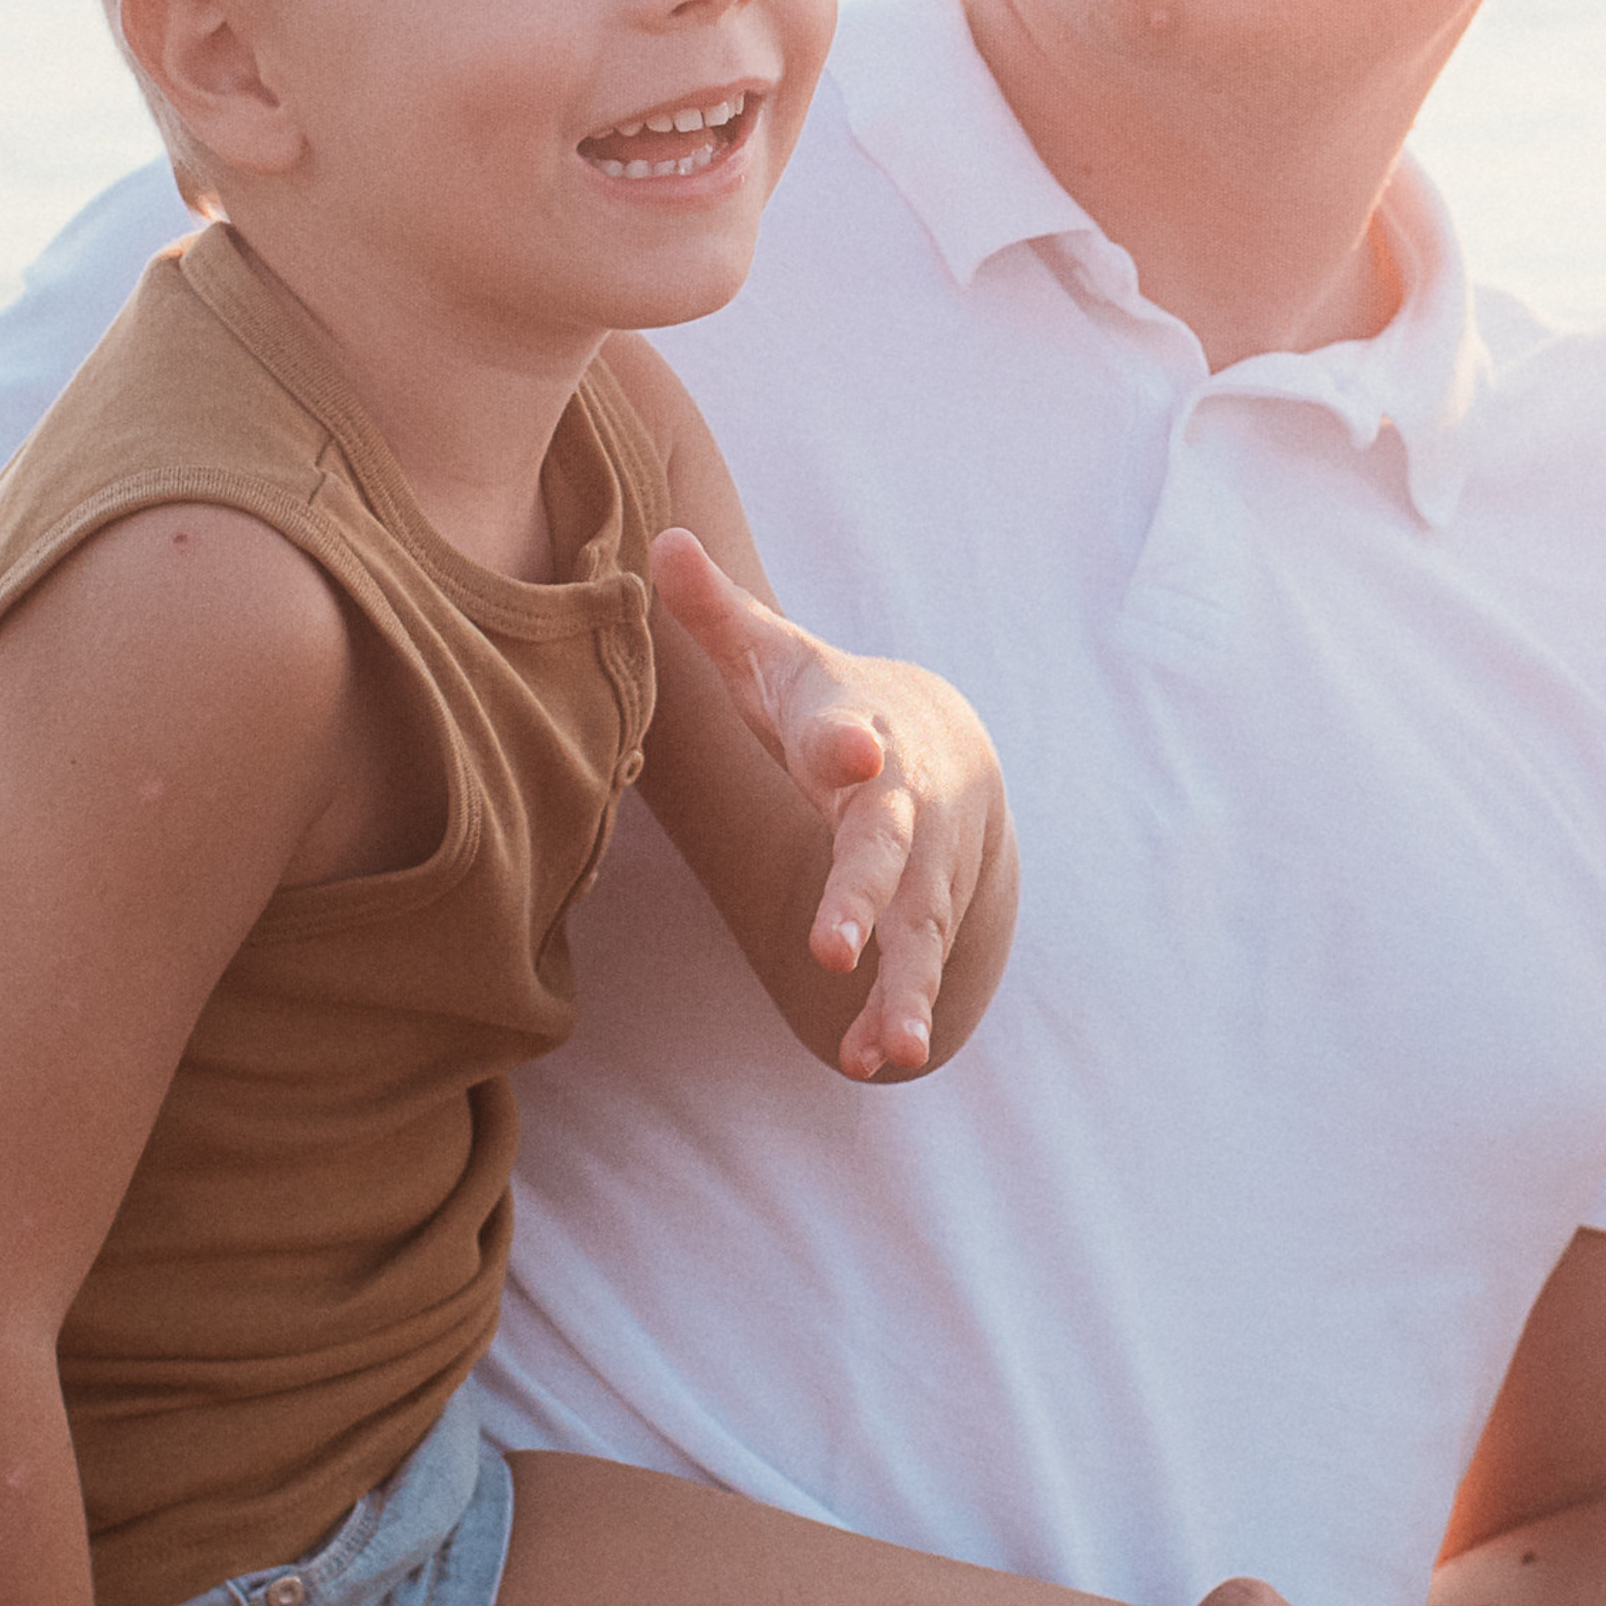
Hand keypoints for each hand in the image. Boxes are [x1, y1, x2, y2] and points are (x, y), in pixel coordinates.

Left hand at [649, 527, 1007, 1078]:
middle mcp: (900, 801)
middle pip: (885, 849)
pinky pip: (920, 965)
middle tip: (831, 949)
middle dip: (861, 896)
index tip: (853, 754)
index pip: (847, 733)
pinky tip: (876, 1062)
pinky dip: (900, 1011)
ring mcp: (926, 862)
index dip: (847, 743)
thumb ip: (716, 615)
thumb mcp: (775, 659)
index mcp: (850, 729)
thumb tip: (659, 542)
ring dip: (906, 988)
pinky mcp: (933, 910)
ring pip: (921, 927)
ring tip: (891, 1052)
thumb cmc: (828, 704)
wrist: (946, 738)